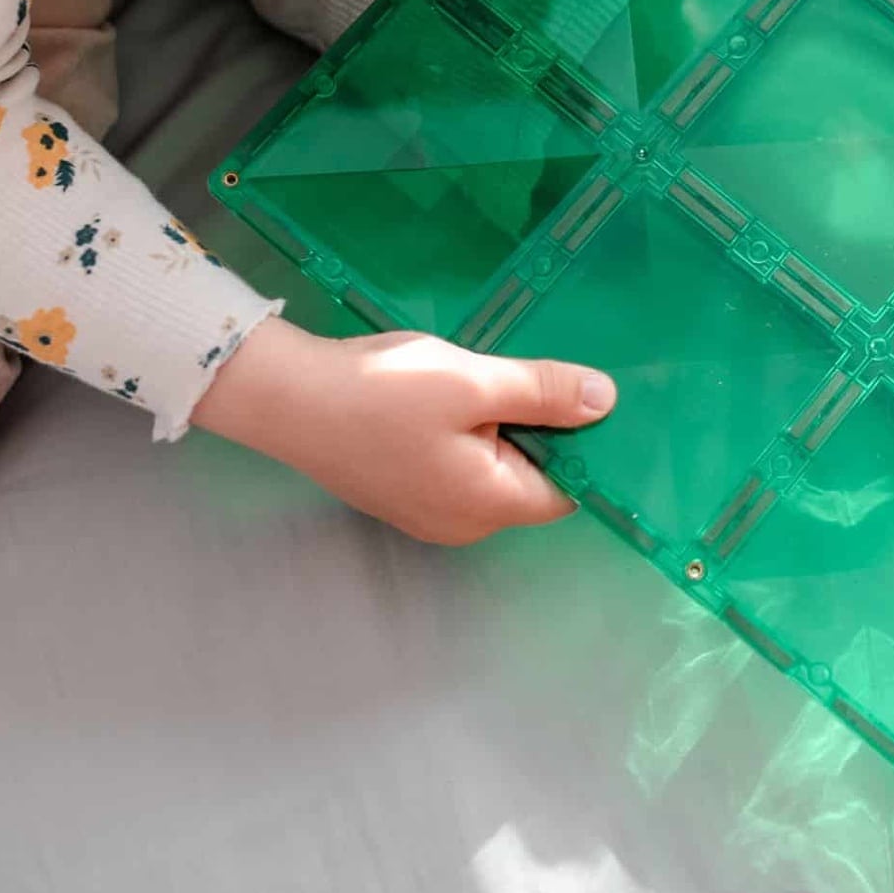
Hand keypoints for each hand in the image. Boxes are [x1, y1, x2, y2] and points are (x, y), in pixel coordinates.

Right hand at [193, 317, 615, 544]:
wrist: (287, 395)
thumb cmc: (385, 392)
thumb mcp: (475, 382)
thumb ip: (545, 393)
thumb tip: (606, 403)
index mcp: (486, 505)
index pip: (566, 490)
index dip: (590, 448)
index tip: (605, 401)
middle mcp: (461, 521)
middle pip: (532, 478)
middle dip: (548, 429)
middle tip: (561, 372)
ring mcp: (428, 507)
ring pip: (495, 464)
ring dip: (509, 421)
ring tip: (516, 371)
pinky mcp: (404, 485)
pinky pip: (462, 459)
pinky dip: (475, 426)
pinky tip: (470, 385)